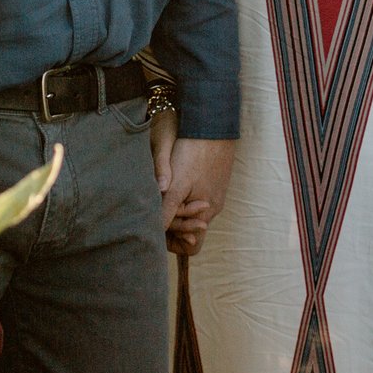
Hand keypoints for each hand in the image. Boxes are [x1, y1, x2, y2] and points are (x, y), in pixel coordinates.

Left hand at [159, 138, 235, 257]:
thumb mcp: (176, 182)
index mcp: (205, 213)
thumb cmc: (194, 152)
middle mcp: (214, 208)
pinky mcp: (216, 181)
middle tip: (156, 213)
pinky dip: (186, 197)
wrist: (213, 124)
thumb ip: (166, 208)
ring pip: (195, 213)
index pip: (191, 247)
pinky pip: (200, 198)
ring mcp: (217, 194)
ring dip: (179, 210)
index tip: (157, 231)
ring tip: (163, 196)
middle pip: (192, 231)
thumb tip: (155, 229)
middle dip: (174, 226)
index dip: (173, 244)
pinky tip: (175, 183)